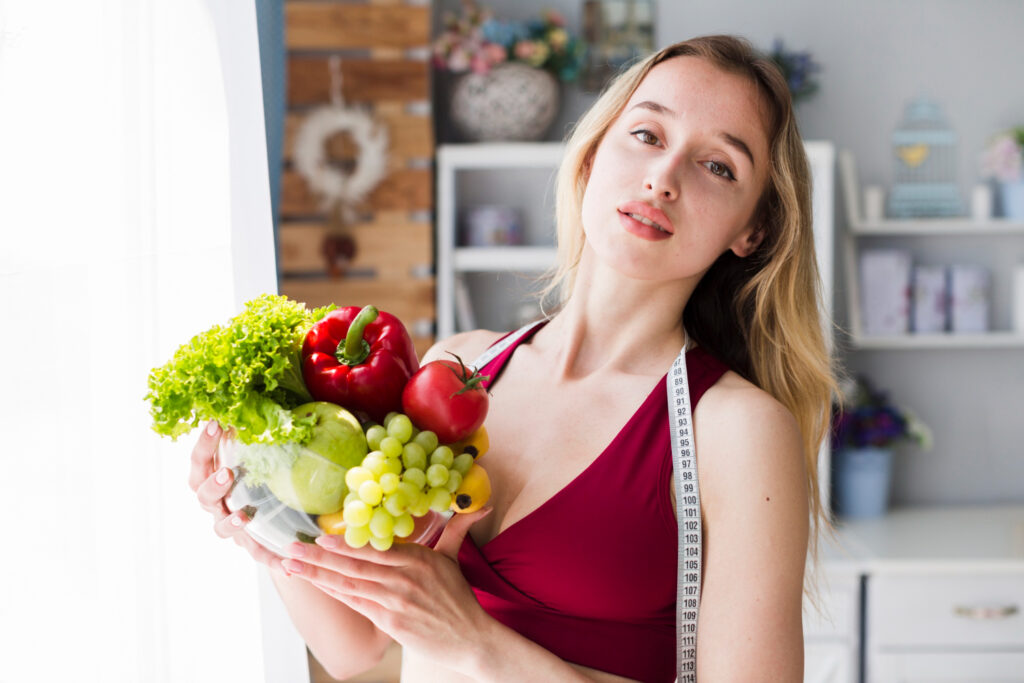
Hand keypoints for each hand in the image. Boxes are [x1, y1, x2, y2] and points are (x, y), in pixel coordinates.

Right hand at [189, 420, 285, 573]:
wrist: (273, 510)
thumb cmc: (263, 469)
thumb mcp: (263, 451)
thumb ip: (268, 431)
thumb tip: (293, 406)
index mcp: (212, 475)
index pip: (200, 460)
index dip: (204, 444)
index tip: (216, 424)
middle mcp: (215, 502)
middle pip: (202, 495)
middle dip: (212, 485)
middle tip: (226, 473)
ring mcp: (229, 524)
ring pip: (222, 527)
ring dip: (230, 521)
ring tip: (243, 517)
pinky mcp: (250, 544)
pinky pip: (258, 553)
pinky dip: (270, 559)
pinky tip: (286, 565)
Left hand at [280, 508, 493, 670]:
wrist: (471, 638)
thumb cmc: (459, 599)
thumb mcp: (454, 558)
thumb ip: (457, 529)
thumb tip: (481, 506)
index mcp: (418, 557)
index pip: (374, 546)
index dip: (344, 542)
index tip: (319, 535)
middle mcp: (405, 575)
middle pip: (355, 563)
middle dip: (319, 555)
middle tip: (292, 546)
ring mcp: (396, 599)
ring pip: (350, 583)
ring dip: (317, 574)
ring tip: (292, 564)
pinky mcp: (391, 621)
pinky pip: (356, 603)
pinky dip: (333, 593)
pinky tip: (316, 585)